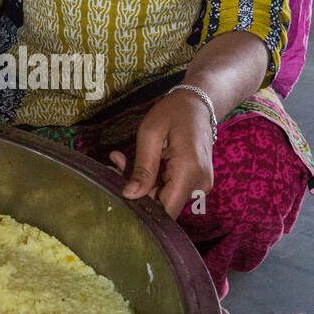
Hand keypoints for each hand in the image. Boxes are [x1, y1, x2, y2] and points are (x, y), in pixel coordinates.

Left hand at [108, 91, 214, 219]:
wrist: (198, 103)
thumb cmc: (173, 112)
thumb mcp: (150, 134)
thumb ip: (142, 168)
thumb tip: (129, 195)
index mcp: (189, 170)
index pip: (166, 210)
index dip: (142, 209)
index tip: (119, 193)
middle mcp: (199, 183)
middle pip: (163, 204)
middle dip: (136, 192)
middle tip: (113, 168)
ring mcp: (200, 184)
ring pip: (164, 197)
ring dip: (142, 184)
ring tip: (121, 161)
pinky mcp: (196, 181)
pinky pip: (170, 189)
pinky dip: (152, 180)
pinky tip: (138, 162)